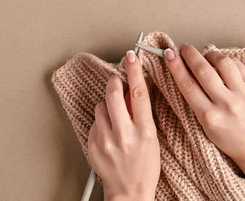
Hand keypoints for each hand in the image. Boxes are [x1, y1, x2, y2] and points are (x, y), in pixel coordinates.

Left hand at [88, 50, 159, 200]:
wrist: (129, 193)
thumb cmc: (144, 168)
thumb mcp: (152, 139)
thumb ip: (141, 115)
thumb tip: (132, 91)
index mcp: (144, 131)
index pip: (138, 94)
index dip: (134, 72)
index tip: (131, 57)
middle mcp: (124, 135)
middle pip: (113, 94)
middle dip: (114, 82)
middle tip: (117, 80)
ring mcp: (106, 140)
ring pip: (101, 107)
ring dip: (107, 107)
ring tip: (115, 119)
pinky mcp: (92, 144)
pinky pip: (94, 123)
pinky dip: (101, 123)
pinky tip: (109, 134)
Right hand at [164, 44, 244, 162]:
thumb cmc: (229, 138)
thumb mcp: (203, 124)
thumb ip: (195, 99)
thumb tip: (185, 71)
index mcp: (209, 116)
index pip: (187, 85)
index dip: (176, 66)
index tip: (169, 54)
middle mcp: (226, 104)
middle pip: (203, 70)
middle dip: (190, 54)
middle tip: (184, 48)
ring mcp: (242, 94)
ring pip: (222, 62)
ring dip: (209, 54)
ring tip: (204, 56)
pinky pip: (237, 64)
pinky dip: (226, 59)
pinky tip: (220, 62)